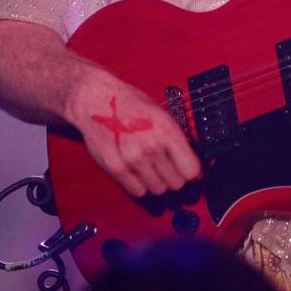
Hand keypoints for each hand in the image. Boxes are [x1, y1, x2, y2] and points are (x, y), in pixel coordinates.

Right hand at [65, 68, 202, 198]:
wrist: (96, 99)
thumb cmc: (129, 103)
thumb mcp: (161, 114)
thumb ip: (176, 138)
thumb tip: (192, 160)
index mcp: (167, 131)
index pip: (191, 170)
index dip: (193, 173)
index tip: (191, 172)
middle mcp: (152, 147)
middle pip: (176, 183)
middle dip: (175, 177)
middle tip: (169, 168)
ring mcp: (133, 159)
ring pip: (158, 189)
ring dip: (157, 182)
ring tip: (151, 167)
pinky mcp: (117, 168)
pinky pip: (138, 191)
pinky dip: (140, 185)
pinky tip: (137, 171)